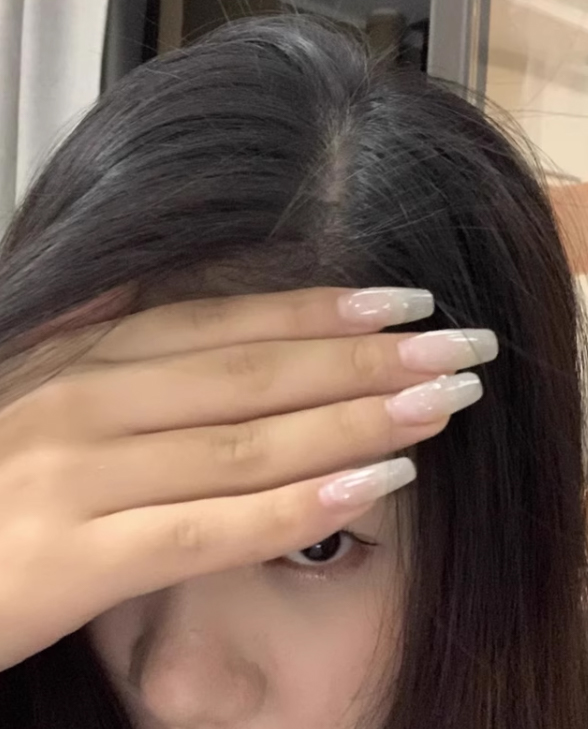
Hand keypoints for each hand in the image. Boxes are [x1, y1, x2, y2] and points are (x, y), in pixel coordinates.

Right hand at [0, 287, 494, 669]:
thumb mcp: (48, 398)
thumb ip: (120, 358)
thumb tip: (210, 326)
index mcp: (82, 358)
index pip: (224, 321)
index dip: (321, 310)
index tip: (405, 303)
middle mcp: (85, 402)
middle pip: (253, 372)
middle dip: (366, 356)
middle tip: (460, 345)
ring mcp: (78, 477)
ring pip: (246, 440)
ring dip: (357, 419)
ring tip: (442, 403)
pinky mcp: (72, 562)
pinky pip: (208, 529)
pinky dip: (298, 506)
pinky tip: (378, 484)